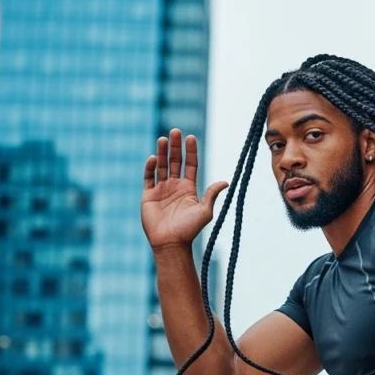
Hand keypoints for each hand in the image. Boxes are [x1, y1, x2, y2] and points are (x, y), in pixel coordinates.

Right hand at [141, 129, 228, 249]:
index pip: (190, 165)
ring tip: (163, 138)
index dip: (190, 151)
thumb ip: (212, 195)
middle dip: (175, 147)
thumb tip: (226, 181)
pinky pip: (148, 177)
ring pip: (161, 166)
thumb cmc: (190, 229)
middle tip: (175, 131)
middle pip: (174, 161)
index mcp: (189, 188)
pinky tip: (153, 158)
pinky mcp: (148, 195)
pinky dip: (150, 167)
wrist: (171, 243)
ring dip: (162, 152)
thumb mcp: (204, 211)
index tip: (190, 137)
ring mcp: (161, 189)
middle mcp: (175, 186)